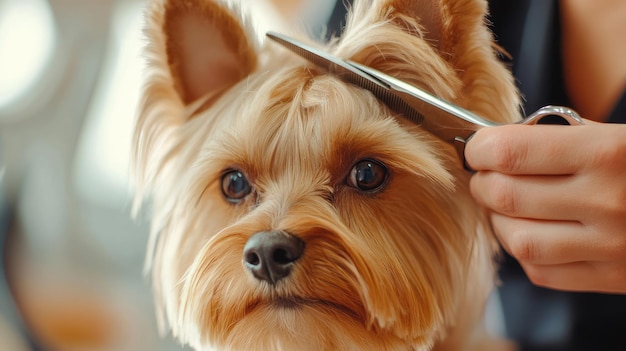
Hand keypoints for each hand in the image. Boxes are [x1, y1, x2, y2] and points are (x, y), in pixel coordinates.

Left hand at [465, 121, 625, 293]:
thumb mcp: (618, 136)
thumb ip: (560, 139)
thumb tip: (497, 147)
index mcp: (609, 153)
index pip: (511, 152)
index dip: (480, 148)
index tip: (476, 146)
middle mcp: (607, 201)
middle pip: (506, 195)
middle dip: (482, 181)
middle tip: (484, 174)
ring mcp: (610, 246)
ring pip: (517, 238)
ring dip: (497, 218)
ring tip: (503, 203)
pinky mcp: (612, 277)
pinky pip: (541, 270)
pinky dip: (523, 250)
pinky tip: (530, 230)